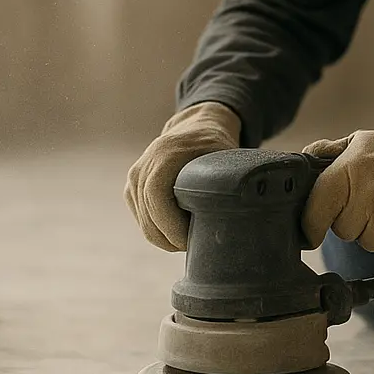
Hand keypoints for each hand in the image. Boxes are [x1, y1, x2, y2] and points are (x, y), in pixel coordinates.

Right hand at [125, 101, 241, 250]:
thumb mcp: (226, 155)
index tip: (191, 240)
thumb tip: (240, 210)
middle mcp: (144, 165)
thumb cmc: (215, 144)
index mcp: (165, 153)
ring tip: (191, 239)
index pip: (156, 196)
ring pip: (145, 224)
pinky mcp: (132, 188)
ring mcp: (135, 177)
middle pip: (149, 217)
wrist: (195, 127)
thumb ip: (228, 180)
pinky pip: (143, 220)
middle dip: (171, 240)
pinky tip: (180, 230)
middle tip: (196, 246)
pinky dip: (160, 232)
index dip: (171, 225)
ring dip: (166, 239)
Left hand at [300, 110, 373, 258]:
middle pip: (342, 230)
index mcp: (348, 170)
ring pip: (366, 242)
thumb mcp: (365, 141)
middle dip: (355, 219)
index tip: (312, 232)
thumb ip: (330, 152)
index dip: (311, 225)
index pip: (315, 209)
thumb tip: (302, 159)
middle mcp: (364, 195)